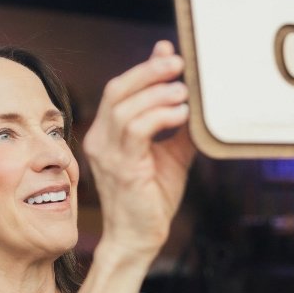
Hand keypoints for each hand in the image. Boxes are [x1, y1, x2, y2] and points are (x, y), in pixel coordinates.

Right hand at [83, 41, 196, 259]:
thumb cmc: (152, 199)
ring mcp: (106, 153)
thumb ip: (178, 126)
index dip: (144, 68)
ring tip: (183, 92)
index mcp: (107, 133)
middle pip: (117, 90)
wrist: (139, 239)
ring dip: (157, 93)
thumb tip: (194, 97)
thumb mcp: (171, 155)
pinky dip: (160, 116)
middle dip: (149, 72)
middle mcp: (100, 139)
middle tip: (179, 64)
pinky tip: (180, 114)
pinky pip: (136, 130)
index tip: (169, 53)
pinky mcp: (120, 167)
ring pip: (125, 107)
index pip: (120, 90)